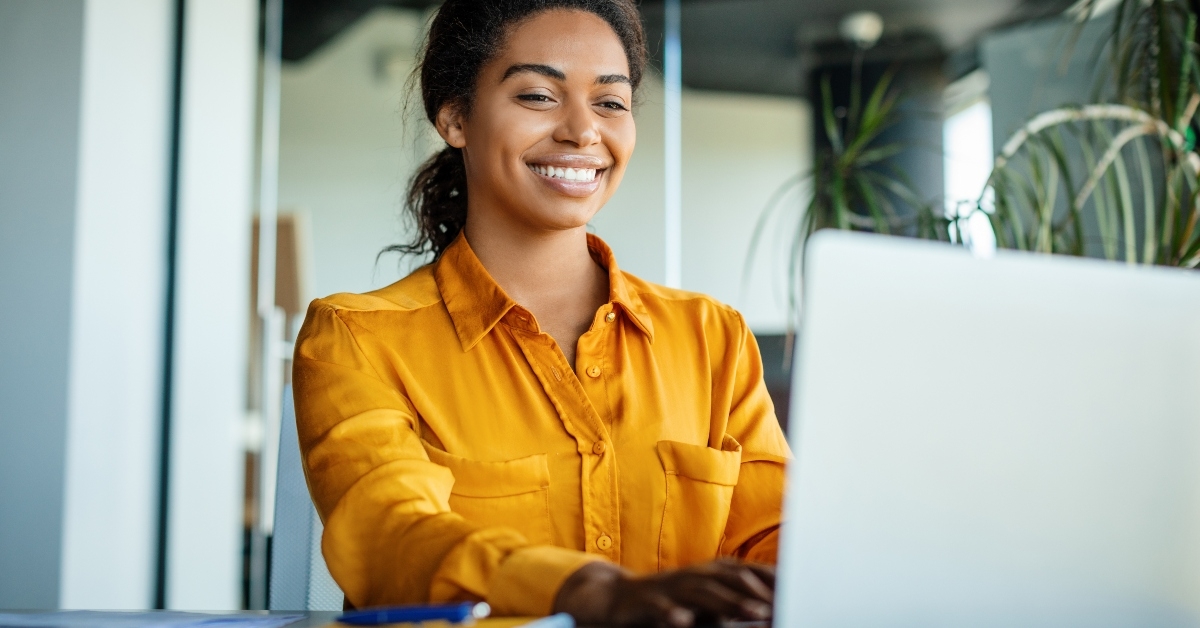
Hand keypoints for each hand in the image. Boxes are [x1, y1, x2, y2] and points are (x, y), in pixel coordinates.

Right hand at [553, 558, 774, 626]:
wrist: (615, 600)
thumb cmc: (668, 604)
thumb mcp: (703, 605)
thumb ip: (732, 607)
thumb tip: (768, 614)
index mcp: (709, 574)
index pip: (746, 572)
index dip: (772, 579)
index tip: (799, 590)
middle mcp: (692, 576)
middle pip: (730, 579)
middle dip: (759, 591)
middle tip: (785, 604)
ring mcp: (669, 588)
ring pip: (701, 592)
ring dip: (730, 602)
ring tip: (756, 613)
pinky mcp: (646, 603)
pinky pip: (660, 609)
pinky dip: (673, 615)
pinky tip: (685, 622)